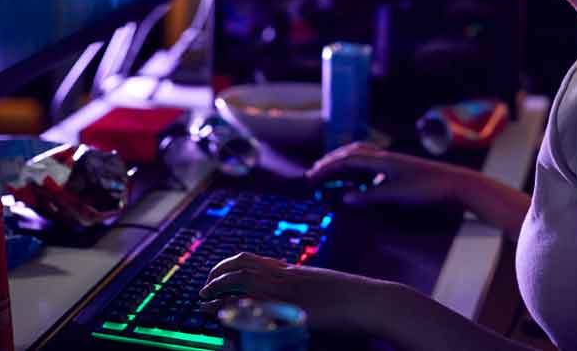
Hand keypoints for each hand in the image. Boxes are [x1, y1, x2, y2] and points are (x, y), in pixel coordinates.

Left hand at [198, 252, 391, 333]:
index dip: (229, 265)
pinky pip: (256, 307)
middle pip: (241, 266)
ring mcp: (289, 292)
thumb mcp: (323, 285)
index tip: (217, 274)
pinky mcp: (292, 310)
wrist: (372, 301)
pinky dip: (236, 309)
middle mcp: (287, 277)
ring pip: (243, 282)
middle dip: (217, 276)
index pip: (252, 259)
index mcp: (293, 270)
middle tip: (204, 289)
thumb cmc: (354, 297)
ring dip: (218, 290)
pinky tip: (223, 316)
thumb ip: (303, 285)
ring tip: (204, 301)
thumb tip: (289, 289)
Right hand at [305, 142, 465, 207]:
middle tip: (315, 172)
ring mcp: (392, 162)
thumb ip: (370, 195)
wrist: (455, 184)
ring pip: (361, 155)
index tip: (312, 176)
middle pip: (351, 153)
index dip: (328, 168)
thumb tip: (345, 198)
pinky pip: (371, 163)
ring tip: (331, 171)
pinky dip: (358, 167)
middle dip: (331, 161)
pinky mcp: (399, 169)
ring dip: (343, 161)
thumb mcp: (396, 194)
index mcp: (381, 160)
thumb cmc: (427, 189)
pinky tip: (358, 179)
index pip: (347, 160)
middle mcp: (384, 157)